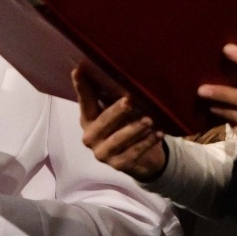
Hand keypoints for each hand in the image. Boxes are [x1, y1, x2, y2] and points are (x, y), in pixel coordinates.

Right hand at [73, 64, 166, 179]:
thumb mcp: (116, 111)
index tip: (78, 71)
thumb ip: (111, 96)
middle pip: (104, 121)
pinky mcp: (118, 165)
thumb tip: (115, 69)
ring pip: (119, 139)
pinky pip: (134, 152)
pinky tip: (158, 133)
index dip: (81, 87)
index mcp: (87, 120)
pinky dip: (147, 142)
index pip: (84, 101)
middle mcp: (90, 137)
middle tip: (130, 101)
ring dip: (136, 128)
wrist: (138, 160)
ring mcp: (102, 153)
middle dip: (118, 111)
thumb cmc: (125, 126)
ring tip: (150, 119)